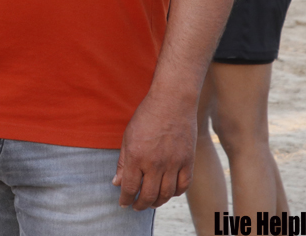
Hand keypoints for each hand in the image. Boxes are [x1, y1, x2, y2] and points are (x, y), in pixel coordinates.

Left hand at [113, 91, 194, 210]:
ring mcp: (173, 163)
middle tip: (137, 206)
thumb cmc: (147, 116)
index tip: (123, 203)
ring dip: (157, 202)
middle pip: (148, 196)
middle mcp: (155, 163)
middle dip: (140, 205)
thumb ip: (122, 162)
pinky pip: (183, 185)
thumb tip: (117, 183)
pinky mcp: (188, 160)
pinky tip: (169, 191)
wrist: (172, 101)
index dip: (125, 199)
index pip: (129, 188)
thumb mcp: (128, 136)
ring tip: (152, 202)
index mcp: (137, 156)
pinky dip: (175, 192)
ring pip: (166, 194)